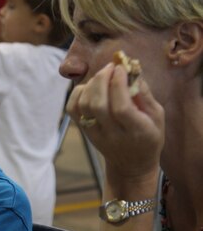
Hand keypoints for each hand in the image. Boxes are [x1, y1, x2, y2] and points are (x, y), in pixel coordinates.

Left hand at [66, 63, 163, 181]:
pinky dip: (77, 93)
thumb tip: (132, 71)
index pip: (121, 108)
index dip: (118, 85)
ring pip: (83, 106)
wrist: (130, 163)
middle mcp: (112, 134)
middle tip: (110, 67)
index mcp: (136, 131)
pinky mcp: (83, 131)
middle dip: (102, 80)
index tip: (121, 68)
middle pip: (98, 105)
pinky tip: (90, 87)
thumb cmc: (148, 135)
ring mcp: (94, 133)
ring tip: (103, 76)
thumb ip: (145, 94)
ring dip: (91, 85)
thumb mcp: (157, 116)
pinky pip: (72, 109)